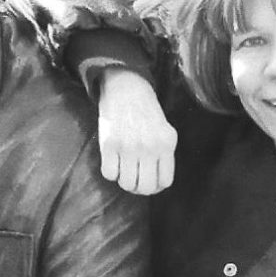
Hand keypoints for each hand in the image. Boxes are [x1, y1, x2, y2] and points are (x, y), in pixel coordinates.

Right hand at [98, 68, 176, 194]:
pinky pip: (109, 174)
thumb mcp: (165, 130)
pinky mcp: (109, 145)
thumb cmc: (146, 111)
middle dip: (140, 188)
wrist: (126, 88)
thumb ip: (164, 154)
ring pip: (127, 184)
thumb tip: (157, 181)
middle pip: (146, 187)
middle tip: (135, 180)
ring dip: (124, 180)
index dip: (156, 186)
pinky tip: (113, 161)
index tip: (149, 180)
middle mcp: (149, 147)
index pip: (165, 181)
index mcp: (166, 144)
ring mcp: (128, 146)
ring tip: (124, 169)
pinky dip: (111, 172)